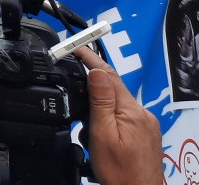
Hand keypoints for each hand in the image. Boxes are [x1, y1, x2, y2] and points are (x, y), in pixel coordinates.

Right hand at [75, 47, 160, 183]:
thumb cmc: (119, 172)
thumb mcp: (102, 135)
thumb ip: (101, 101)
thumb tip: (97, 71)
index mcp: (131, 110)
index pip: (108, 75)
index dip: (90, 59)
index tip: (74, 47)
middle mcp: (142, 114)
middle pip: (112, 88)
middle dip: (91, 88)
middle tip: (74, 92)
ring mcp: (145, 124)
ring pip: (116, 103)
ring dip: (99, 108)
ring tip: (89, 131)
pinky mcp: (145, 133)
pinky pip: (123, 116)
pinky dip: (108, 119)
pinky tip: (101, 135)